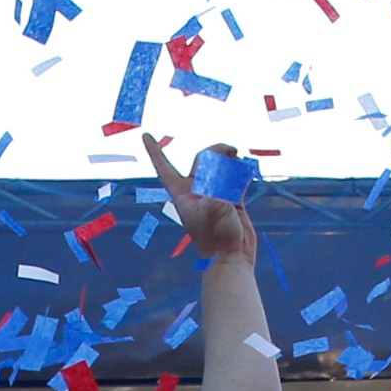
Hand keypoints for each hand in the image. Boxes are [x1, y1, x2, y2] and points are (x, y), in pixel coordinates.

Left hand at [144, 132, 257, 261]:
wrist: (232, 256)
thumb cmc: (216, 237)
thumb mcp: (212, 208)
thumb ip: (216, 185)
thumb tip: (224, 168)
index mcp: (182, 194)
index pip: (164, 168)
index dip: (155, 151)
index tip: (145, 134)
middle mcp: (196, 192)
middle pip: (201, 160)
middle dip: (216, 151)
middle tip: (232, 151)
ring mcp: (213, 195)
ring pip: (218, 167)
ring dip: (229, 161)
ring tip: (237, 157)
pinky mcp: (229, 200)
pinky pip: (233, 180)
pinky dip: (239, 174)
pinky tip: (245, 174)